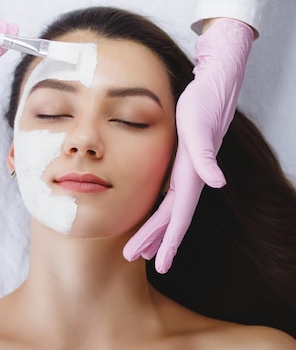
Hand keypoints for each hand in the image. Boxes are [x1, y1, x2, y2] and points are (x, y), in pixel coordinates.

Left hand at [123, 18, 253, 272]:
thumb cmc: (204, 102)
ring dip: (156, 231)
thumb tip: (218, 183)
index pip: (177, 217)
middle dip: (154, 242)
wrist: (215, 85)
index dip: (167, 241)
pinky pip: (169, 196)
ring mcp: (188, 173)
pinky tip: (153, 218)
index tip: (158, 263)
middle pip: (170, 220)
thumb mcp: (200, 126)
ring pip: (170, 211)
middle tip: (132, 259)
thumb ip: (207, 155)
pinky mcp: (184, 165)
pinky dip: (160, 212)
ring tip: (142, 250)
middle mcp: (190, 179)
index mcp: (191, 176)